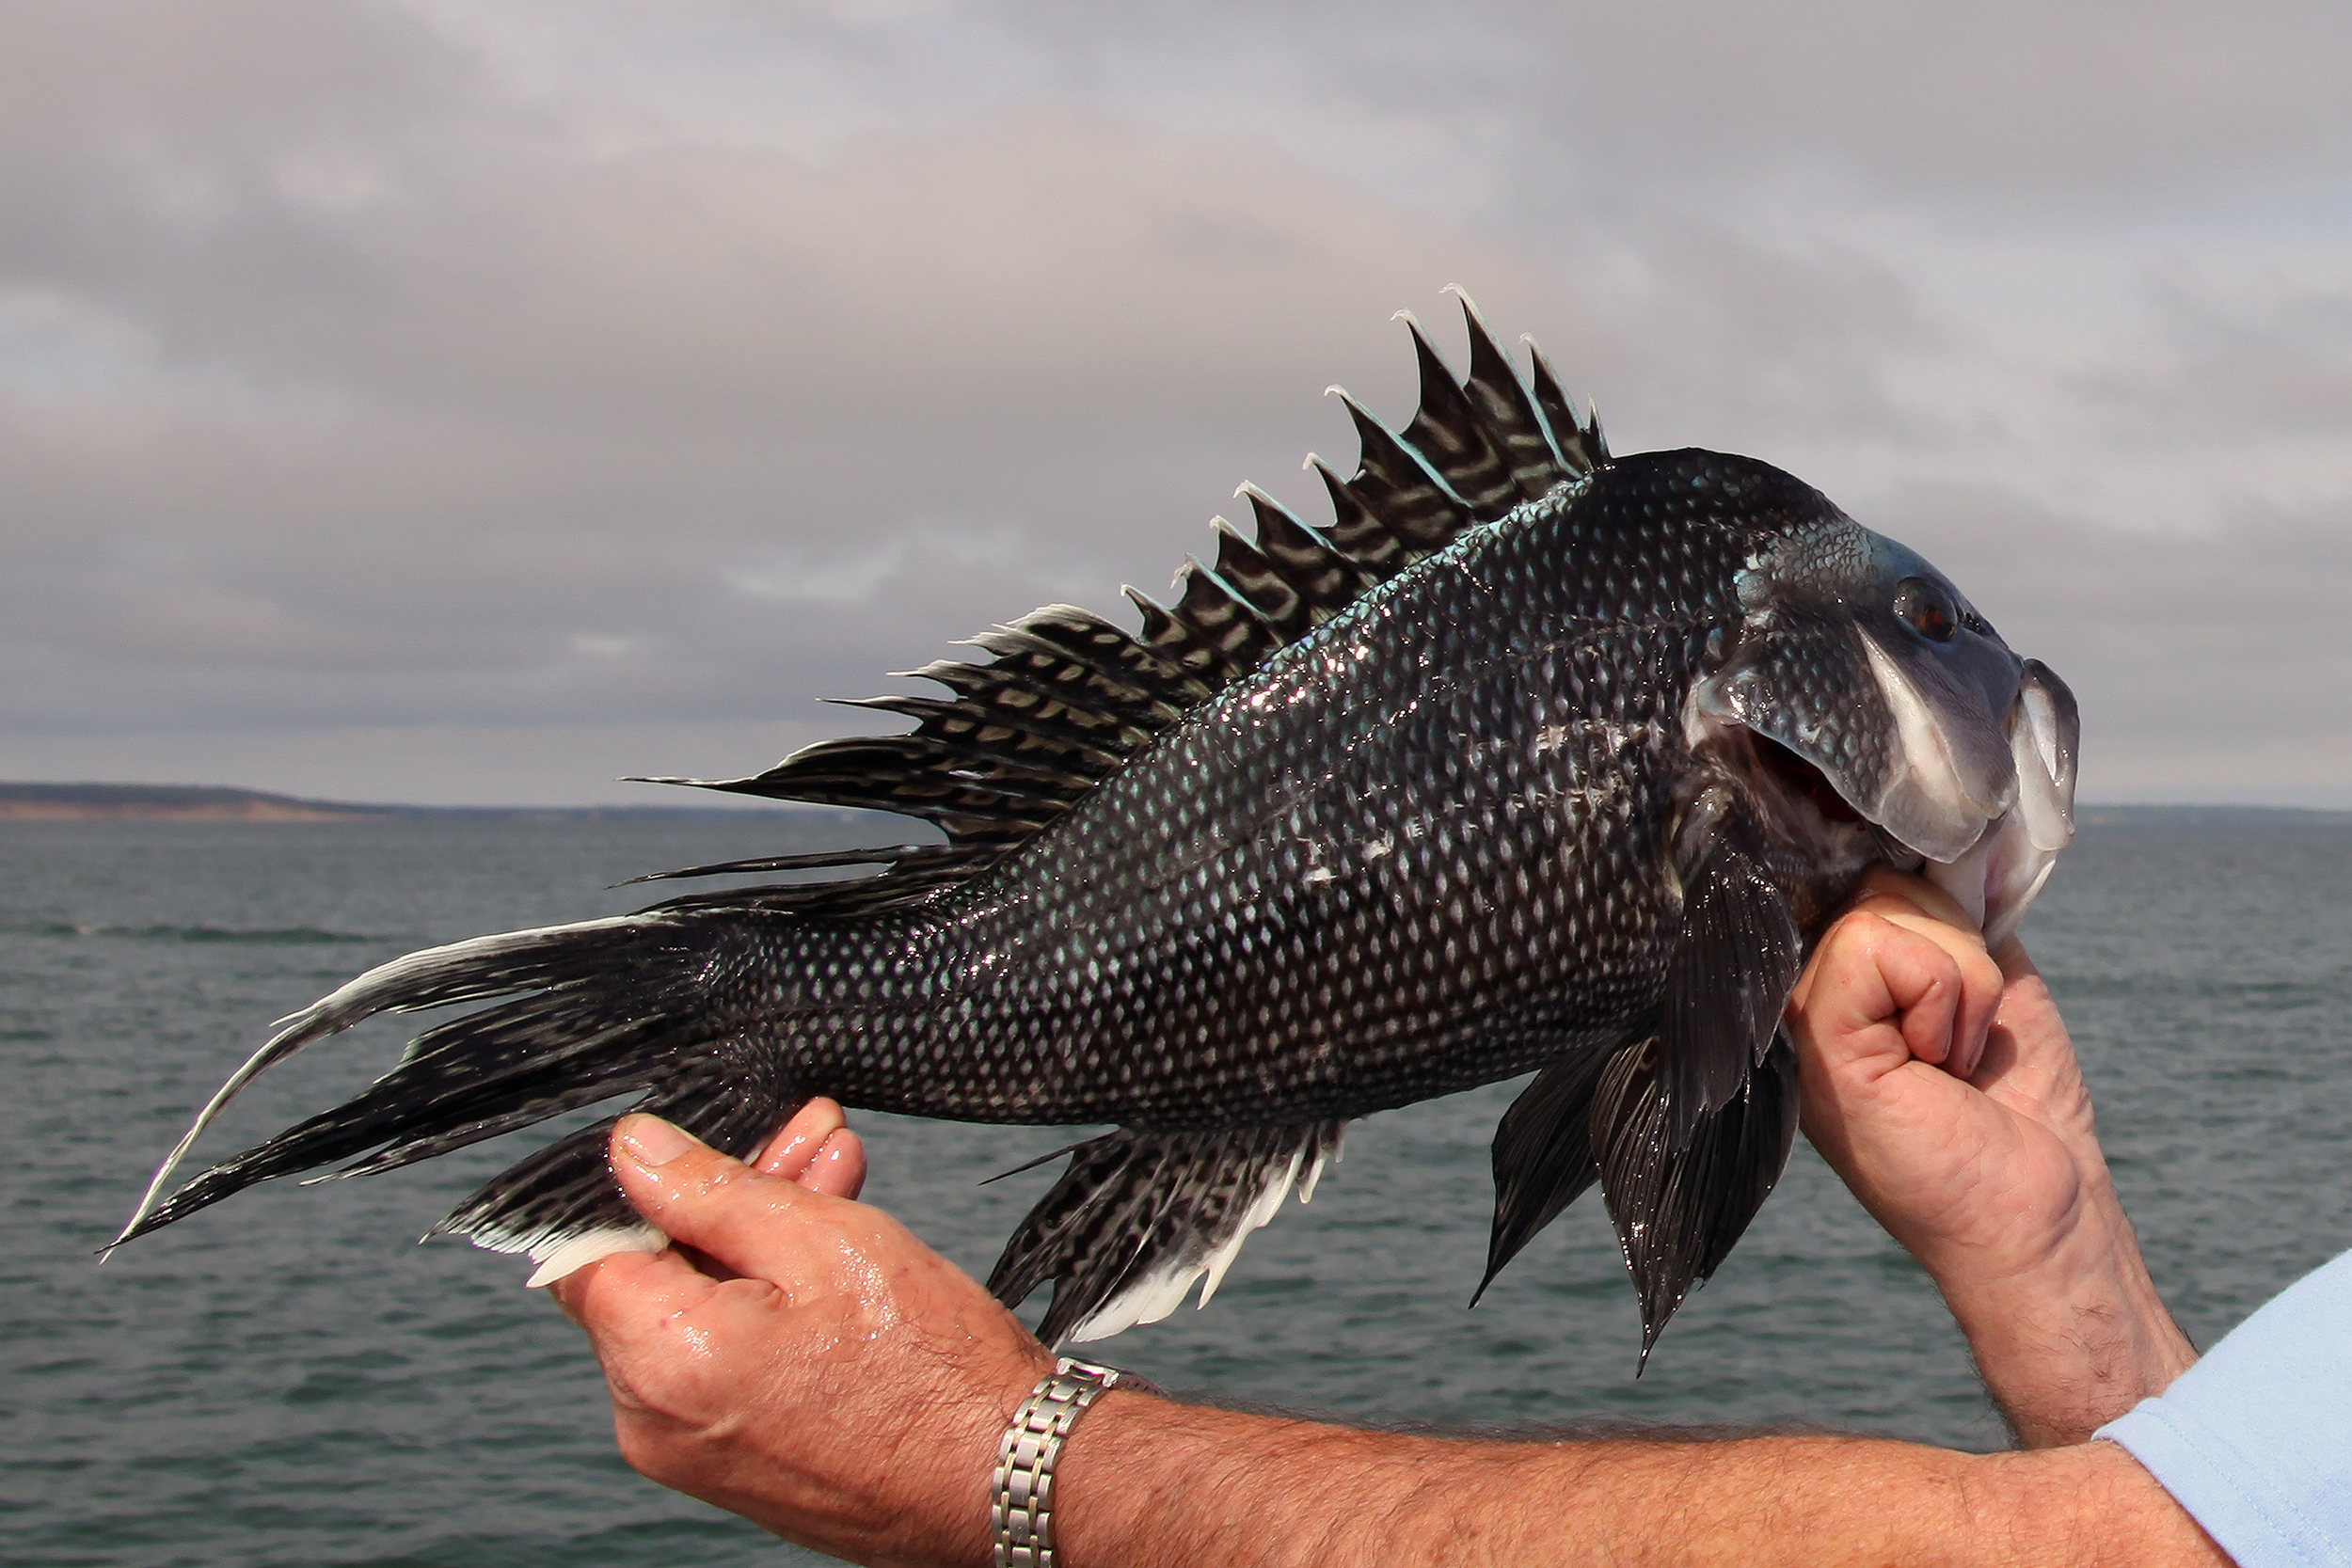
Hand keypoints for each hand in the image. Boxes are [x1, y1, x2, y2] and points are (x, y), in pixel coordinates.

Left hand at [547, 1102, 1054, 1565]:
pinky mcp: (736, 1466)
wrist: (1007, 1477)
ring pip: (694, 1317)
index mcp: (662, 1362)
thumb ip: (710, 1190)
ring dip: (756, 1247)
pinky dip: (766, 1308)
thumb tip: (634, 1151)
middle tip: (808, 1146)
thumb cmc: (932, 1371)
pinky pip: (723, 1365)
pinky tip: (833, 1259)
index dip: (643, 1184)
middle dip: (726, 1201)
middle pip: (652, 1278)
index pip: (587, 1249)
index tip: (709, 1148)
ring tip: (839, 1188)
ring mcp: (693, 1453)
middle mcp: (655, 1422)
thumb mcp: (821, 1240)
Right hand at [1789, 868, 2195, 1444]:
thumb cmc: (2019, 1107)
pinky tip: (1939, 1066)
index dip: (1911, 886)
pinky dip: (1941, 998)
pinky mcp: (1816, 1040)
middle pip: (1877, 879)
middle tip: (1960, 1040)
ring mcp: (1799, 1019)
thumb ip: (1953, 911)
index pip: (1853, 872)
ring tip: (1952, 1058)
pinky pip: (1876, 948)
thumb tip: (1946, 838)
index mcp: (1839, 980)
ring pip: (1880, 908)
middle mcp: (1805, 994)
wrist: (2041, 1207)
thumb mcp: (1990, 977)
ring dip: (1957, 981)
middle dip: (1956, 947)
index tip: (1952, 969)